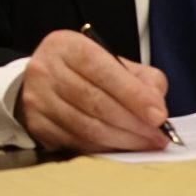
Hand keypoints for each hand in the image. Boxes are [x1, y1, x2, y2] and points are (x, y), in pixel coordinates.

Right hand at [18, 29, 171, 151]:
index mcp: (67, 46)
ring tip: (145, 144)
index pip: (103, 71)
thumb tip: (156, 105)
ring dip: (122, 140)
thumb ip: (141, 78)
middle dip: (133, 123)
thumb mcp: (112, 62)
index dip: (133, 95)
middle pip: (95, 102)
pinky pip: (76, 142)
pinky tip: (120, 147)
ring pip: (86, 127)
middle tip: (158, 137)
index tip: (159, 115)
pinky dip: (104, 149)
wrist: (43, 82)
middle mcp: (46, 69)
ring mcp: (37, 99)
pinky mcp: (36, 125)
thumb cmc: (84, 72)